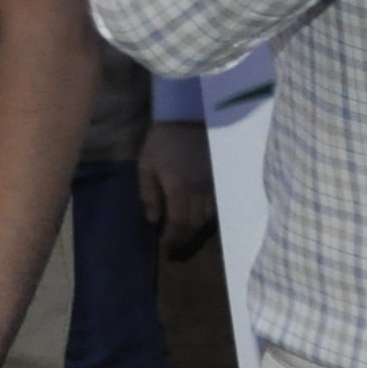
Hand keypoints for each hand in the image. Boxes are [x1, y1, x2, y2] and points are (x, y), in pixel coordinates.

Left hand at [136, 118, 214, 244]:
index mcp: (180, 189)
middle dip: (184, 238)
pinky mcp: (219, 180)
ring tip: (187, 234)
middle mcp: (199, 192)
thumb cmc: (162, 142)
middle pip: (195, 224)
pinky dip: (207, 216)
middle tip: (175, 248)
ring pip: (208, 217)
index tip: (166, 248)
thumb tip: (153, 219)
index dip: (173, 239)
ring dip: (196, 229)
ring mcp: (212, 186)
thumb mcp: (146, 166)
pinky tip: (200, 217)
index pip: (179, 223)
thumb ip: (149, 194)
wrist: (189, 118)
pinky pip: (216, 205)